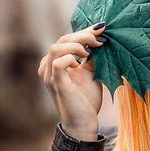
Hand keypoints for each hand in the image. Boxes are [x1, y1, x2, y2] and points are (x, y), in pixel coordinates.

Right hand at [37, 22, 107, 140]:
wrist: (84, 122)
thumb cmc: (86, 99)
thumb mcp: (91, 72)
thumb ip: (91, 57)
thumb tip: (100, 38)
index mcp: (55, 62)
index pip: (66, 39)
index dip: (83, 31)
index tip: (101, 28)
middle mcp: (48, 67)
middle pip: (62, 40)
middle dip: (83, 35)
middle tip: (100, 38)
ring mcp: (50, 76)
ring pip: (56, 47)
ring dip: (76, 45)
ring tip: (89, 52)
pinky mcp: (56, 84)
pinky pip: (58, 63)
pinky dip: (70, 58)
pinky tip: (80, 64)